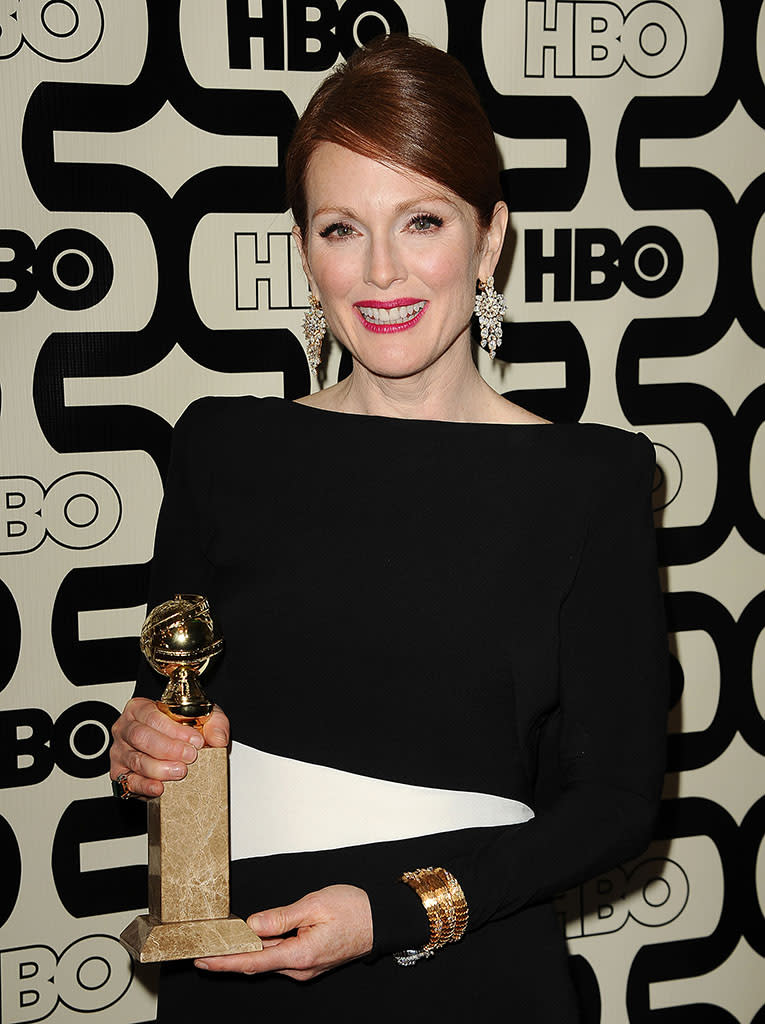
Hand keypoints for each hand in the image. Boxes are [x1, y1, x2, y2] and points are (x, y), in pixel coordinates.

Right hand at [109, 697, 229, 797]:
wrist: (175, 746)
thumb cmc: (183, 728)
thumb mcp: (202, 717)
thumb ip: (215, 723)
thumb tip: (218, 739)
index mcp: (140, 709)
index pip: (152, 716)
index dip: (174, 729)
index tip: (195, 740)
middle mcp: (126, 729)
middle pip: (140, 737)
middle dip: (167, 748)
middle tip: (189, 756)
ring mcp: (121, 753)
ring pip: (136, 760)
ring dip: (160, 768)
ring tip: (180, 771)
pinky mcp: (120, 775)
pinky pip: (129, 782)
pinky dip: (145, 786)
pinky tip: (159, 787)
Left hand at [194, 885, 372, 980]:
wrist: (381, 920)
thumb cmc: (354, 909)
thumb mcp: (315, 904)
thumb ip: (281, 917)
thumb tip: (252, 925)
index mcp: (300, 955)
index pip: (253, 962)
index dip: (225, 961)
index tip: (203, 960)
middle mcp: (300, 967)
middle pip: (257, 963)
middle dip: (229, 956)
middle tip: (203, 947)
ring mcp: (305, 967)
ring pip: (268, 959)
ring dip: (246, 951)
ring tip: (222, 940)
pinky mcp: (309, 960)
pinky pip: (280, 955)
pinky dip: (263, 948)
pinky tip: (251, 939)